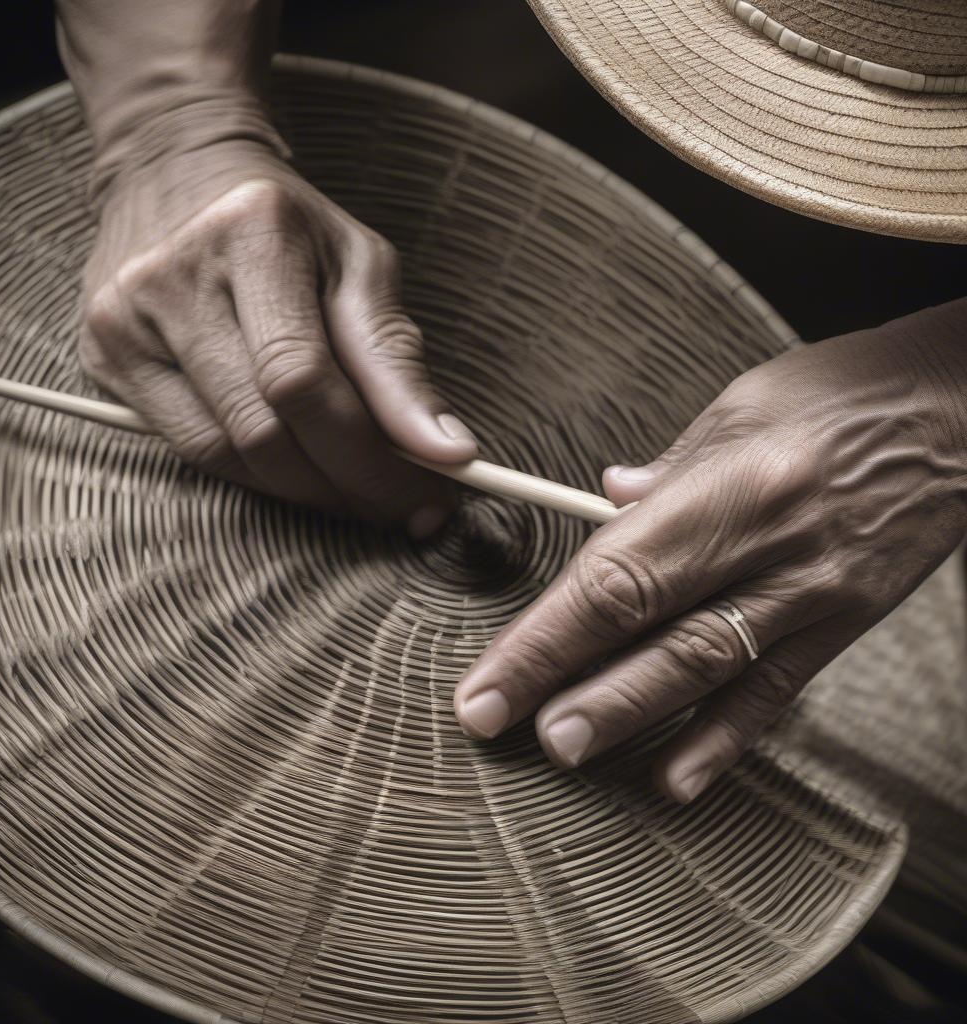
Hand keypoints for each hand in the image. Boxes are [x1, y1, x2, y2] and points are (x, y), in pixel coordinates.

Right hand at [78, 128, 476, 532]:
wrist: (176, 173)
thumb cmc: (288, 226)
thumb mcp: (359, 265)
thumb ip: (397, 360)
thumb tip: (445, 452)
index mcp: (252, 233)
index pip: (303, 379)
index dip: (370, 456)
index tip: (430, 493)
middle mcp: (171, 276)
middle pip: (263, 429)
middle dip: (345, 486)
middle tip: (399, 504)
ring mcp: (124, 321)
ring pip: (225, 454)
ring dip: (304, 491)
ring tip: (354, 488)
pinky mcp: (104, 358)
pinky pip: (190, 451)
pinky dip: (255, 474)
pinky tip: (296, 467)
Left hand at [454, 300, 966, 800]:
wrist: (966, 410)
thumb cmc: (845, 393)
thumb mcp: (742, 406)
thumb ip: (670, 468)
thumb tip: (607, 505)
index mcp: (734, 487)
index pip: (618, 573)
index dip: (545, 634)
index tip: (490, 678)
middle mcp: (774, 551)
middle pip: (653, 629)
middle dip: (568, 684)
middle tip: (502, 728)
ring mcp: (815, 595)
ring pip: (709, 670)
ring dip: (633, 717)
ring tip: (568, 753)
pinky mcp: (847, 624)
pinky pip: (778, 691)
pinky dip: (725, 738)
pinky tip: (677, 779)